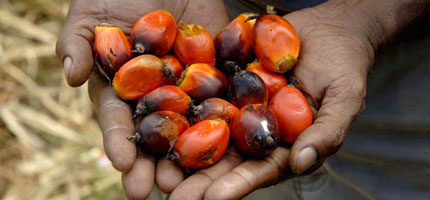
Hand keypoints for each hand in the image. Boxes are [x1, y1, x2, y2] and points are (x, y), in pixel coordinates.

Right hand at [56, 0, 228, 198]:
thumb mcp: (91, 13)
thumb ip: (76, 43)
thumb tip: (69, 76)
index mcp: (121, 89)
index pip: (117, 119)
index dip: (118, 141)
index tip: (121, 163)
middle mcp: (154, 96)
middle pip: (152, 136)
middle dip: (150, 164)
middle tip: (151, 190)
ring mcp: (186, 90)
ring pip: (187, 128)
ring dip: (186, 158)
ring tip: (187, 183)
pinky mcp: (216, 77)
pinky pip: (222, 101)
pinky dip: (225, 124)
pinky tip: (228, 147)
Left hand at [168, 2, 373, 199]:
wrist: (329, 29)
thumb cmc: (344, 66)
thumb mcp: (344, 99)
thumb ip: (327, 131)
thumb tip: (302, 163)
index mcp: (283, 145)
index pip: (259, 170)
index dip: (237, 185)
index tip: (213, 199)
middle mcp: (255, 131)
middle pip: (226, 159)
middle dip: (200, 180)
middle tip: (174, 196)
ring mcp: (238, 106)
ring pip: (207, 131)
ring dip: (183, 150)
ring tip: (158, 170)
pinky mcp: (225, 82)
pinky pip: (202, 94)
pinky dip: (182, 107)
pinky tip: (159, 118)